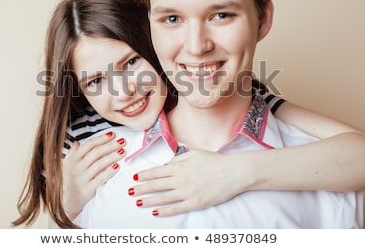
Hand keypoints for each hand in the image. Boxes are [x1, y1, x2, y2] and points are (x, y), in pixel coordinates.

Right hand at [62, 131, 125, 219]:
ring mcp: (81, 179)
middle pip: (96, 152)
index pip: (89, 145)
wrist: (66, 202)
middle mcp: (76, 168)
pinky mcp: (87, 190)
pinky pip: (101, 178)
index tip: (113, 134)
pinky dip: (110, 171)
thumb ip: (72, 153)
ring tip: (123, 151)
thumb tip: (77, 142)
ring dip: (113, 156)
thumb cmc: (68, 182)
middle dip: (111, 145)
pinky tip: (118, 166)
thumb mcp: (66, 166)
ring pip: (100, 164)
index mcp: (72, 160)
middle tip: (122, 141)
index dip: (101, 138)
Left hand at [128, 150, 249, 216]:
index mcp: (179, 166)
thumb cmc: (215, 161)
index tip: (135, 178)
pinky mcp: (195, 203)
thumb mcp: (194, 153)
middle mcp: (180, 179)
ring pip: (163, 198)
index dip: (144, 175)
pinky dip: (165, 211)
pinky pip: (176, 208)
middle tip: (130, 192)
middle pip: (156, 185)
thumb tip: (166, 165)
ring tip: (138, 202)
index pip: (157, 172)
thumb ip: (178, 159)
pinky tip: (156, 212)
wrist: (234, 172)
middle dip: (141, 188)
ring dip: (148, 200)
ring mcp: (187, 192)